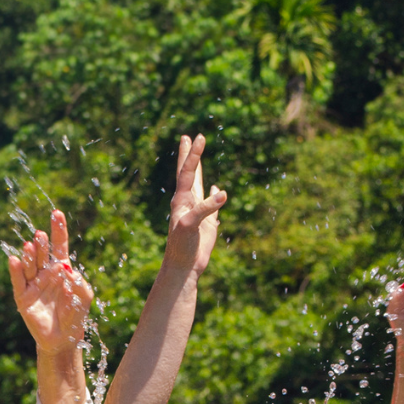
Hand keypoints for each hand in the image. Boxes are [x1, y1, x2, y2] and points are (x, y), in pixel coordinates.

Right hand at [9, 210, 93, 351]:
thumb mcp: (84, 296)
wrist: (63, 338)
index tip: (57, 213)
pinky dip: (15, 271)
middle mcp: (45, 273)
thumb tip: (66, 270)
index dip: (58, 230)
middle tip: (41, 235)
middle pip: (43, 254)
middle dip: (42, 244)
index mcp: (61, 269)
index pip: (59, 246)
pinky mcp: (23, 297)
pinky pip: (18, 281)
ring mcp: (33, 284)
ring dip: (30, 255)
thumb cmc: (76, 315)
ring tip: (31, 246)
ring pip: (30, 265)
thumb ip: (79, 283)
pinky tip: (14, 260)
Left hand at [163, 134, 227, 275]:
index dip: (194, 154)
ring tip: (198, 156)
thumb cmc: (182, 245)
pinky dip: (215, 195)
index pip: (188, 172)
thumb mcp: (192, 224)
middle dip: (189, 155)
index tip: (198, 137)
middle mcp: (188, 202)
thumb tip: (223, 193)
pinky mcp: (207, 222)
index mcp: (181, 199)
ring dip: (199, 170)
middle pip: (188, 173)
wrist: (184, 266)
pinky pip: (211, 204)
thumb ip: (206, 208)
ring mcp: (198, 211)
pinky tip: (218, 189)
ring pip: (199, 185)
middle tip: (187, 137)